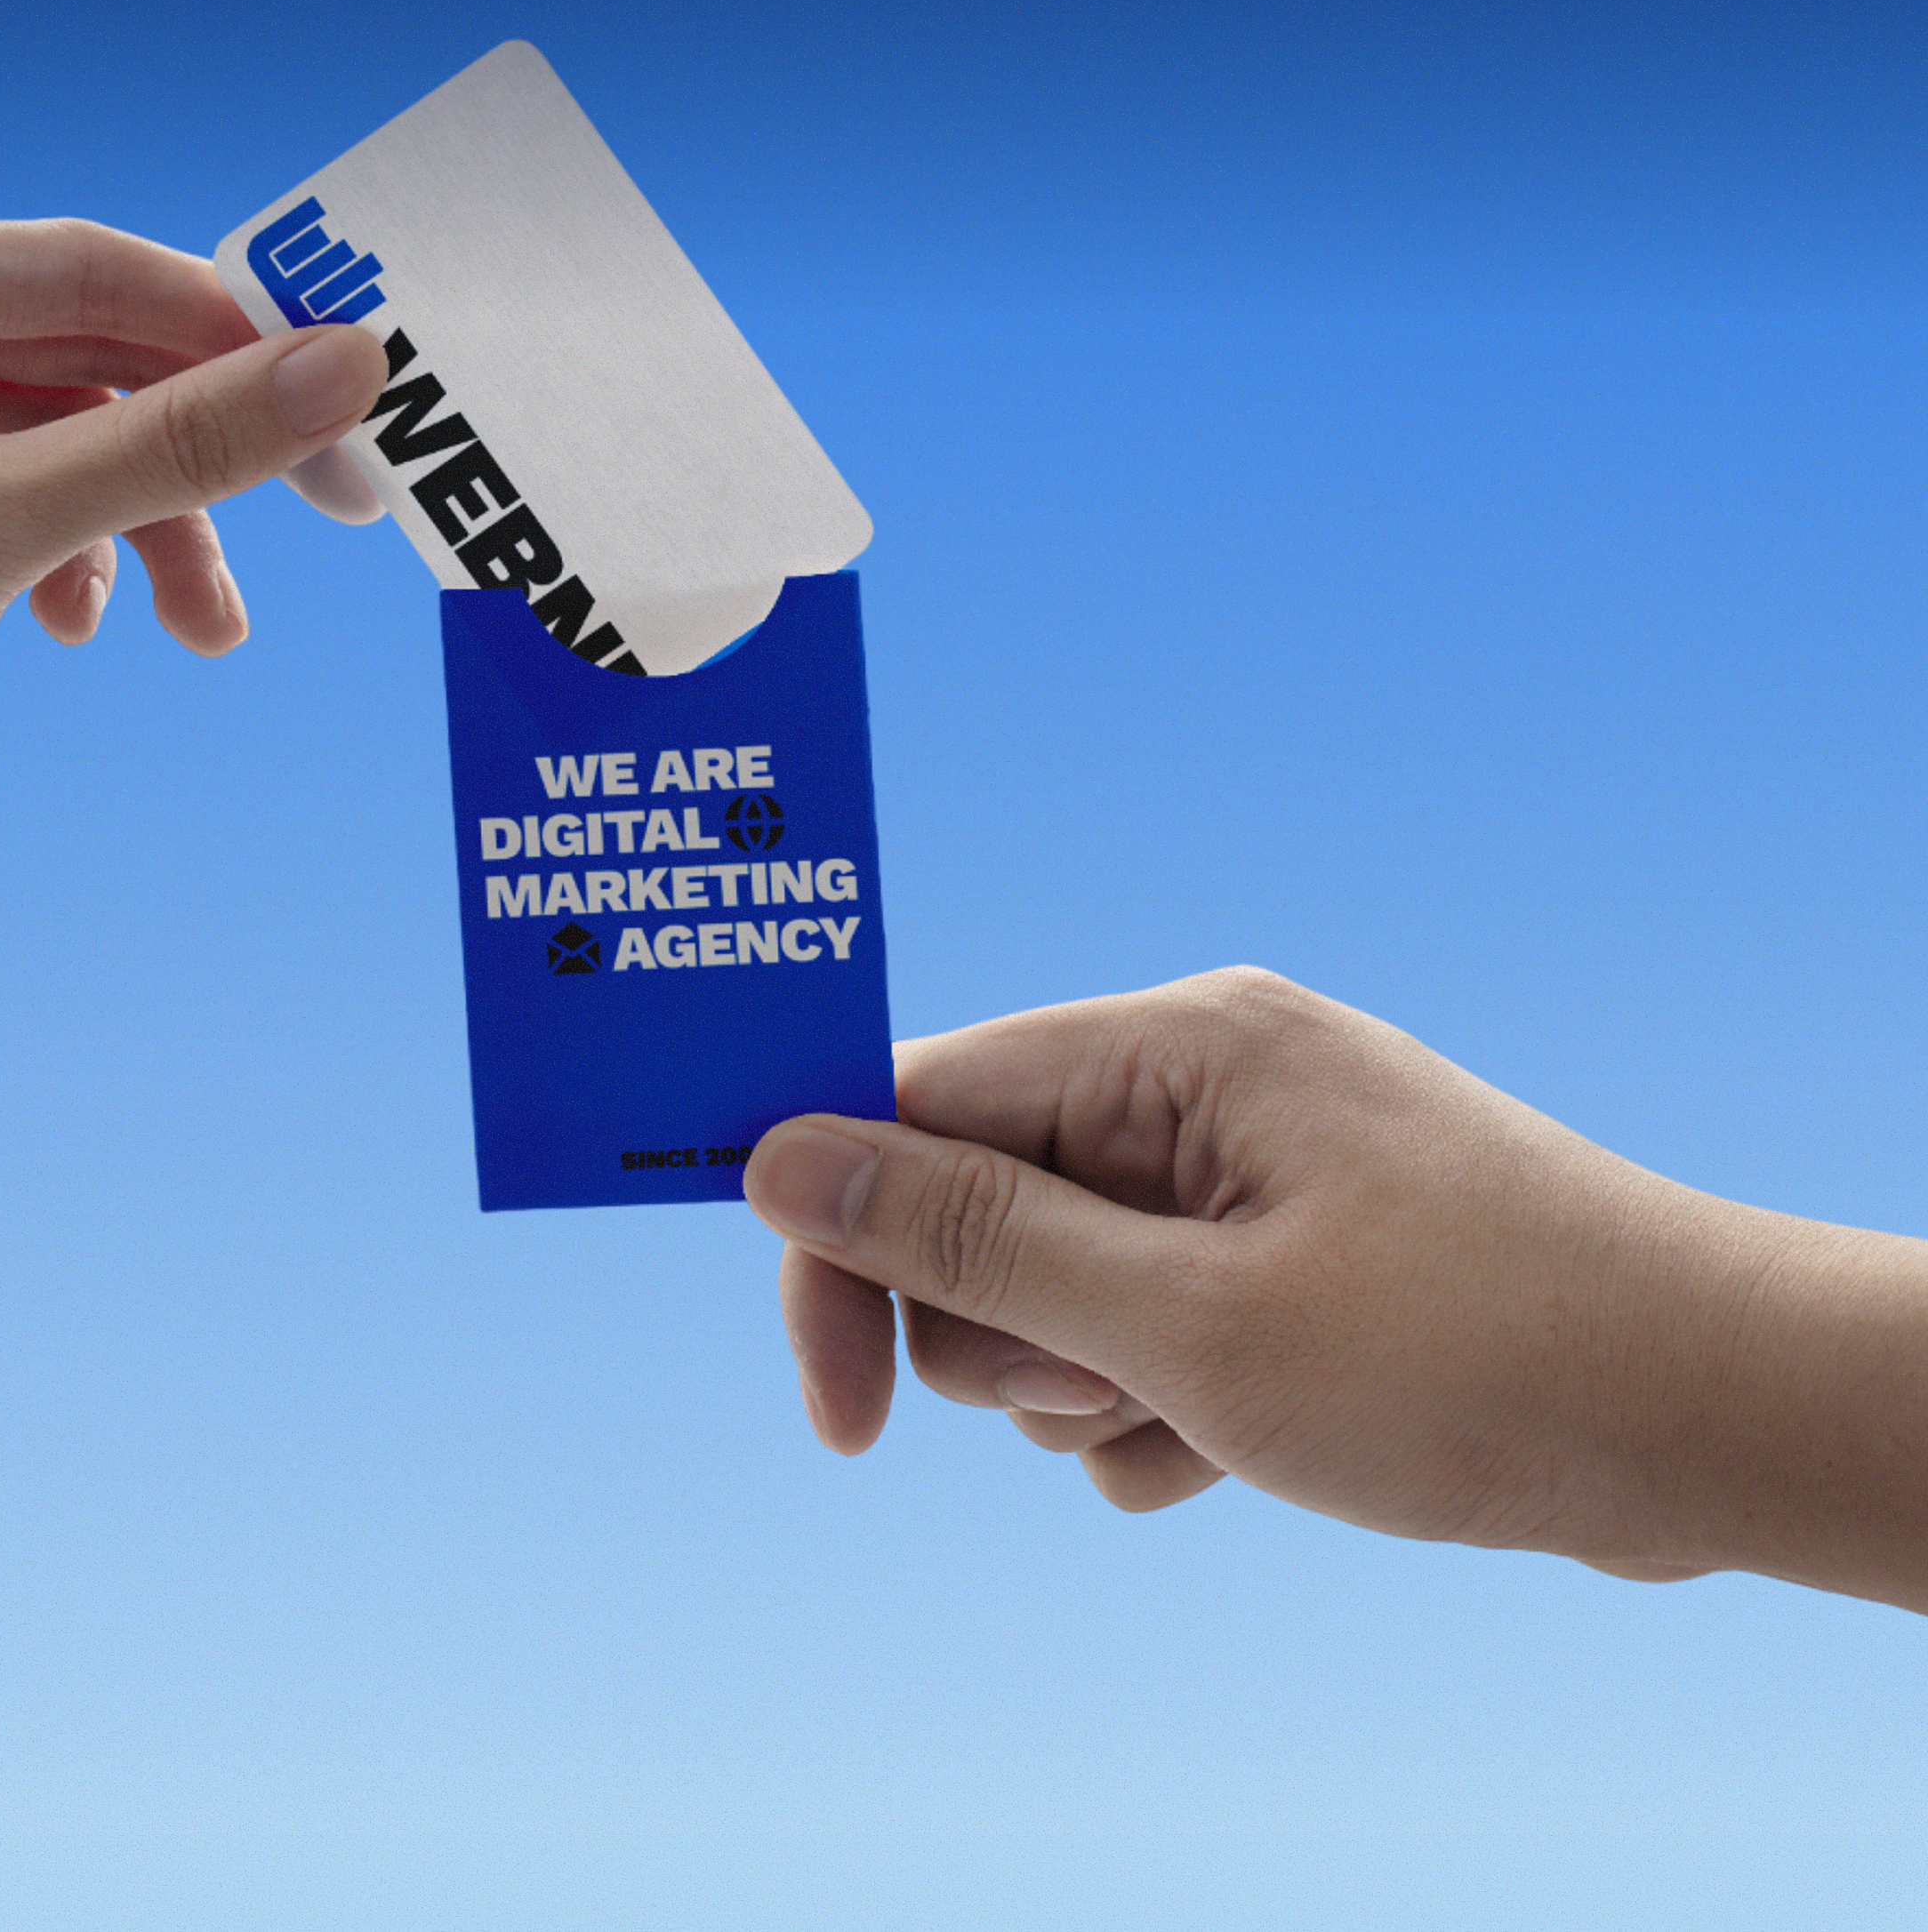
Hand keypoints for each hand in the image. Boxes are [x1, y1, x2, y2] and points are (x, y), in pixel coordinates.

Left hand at [0, 218, 387, 1085]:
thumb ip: (181, 442)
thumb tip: (349, 367)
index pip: (84, 271)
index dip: (229, 331)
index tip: (349, 395)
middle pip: (88, 356)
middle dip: (197, 452)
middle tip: (328, 510)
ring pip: (70, 439)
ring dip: (151, 527)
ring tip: (206, 631)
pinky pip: (26, 497)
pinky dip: (80, 558)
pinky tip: (79, 627)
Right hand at [744, 969, 1927, 1611]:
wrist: (1720, 1422)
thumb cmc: (1477, 1357)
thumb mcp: (1187, 1323)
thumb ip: (971, 1238)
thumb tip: (780, 1155)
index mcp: (1172, 1046)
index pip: (913, 1102)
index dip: (846, 1245)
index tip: (837, 1410)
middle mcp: (1200, 1083)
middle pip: (974, 1205)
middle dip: (1009, 1338)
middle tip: (1121, 1393)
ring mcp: (1246, 1169)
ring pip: (1052, 1289)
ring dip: (1092, 1389)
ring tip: (1216, 1424)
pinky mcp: (1285, 1251)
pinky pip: (1141, 1332)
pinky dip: (1161, 1410)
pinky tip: (1246, 1453)